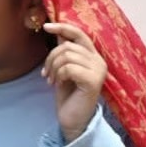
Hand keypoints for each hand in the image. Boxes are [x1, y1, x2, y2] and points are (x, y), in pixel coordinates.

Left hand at [41, 22, 107, 142]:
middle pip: (68, 45)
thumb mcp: (64, 69)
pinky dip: (59, 75)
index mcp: (93, 56)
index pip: (79, 34)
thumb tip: (58, 32)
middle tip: (46, 73)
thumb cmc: (68, 94)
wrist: (73, 119)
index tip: (46, 27)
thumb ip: (65, 51)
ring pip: (67, 55)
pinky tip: (58, 84)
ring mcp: (98, 71)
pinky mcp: (93, 81)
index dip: (62, 27)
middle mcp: (99, 61)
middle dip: (51, 57)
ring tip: (51, 79)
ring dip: (53, 67)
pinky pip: (69, 68)